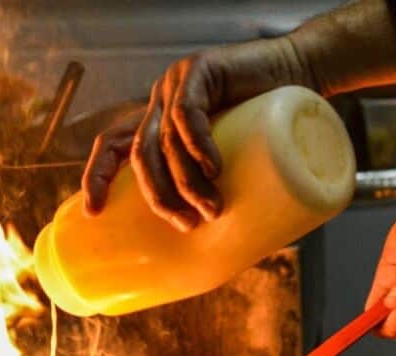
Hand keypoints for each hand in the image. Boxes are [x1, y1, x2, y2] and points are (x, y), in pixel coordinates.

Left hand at [81, 37, 311, 231]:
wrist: (302, 68)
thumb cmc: (270, 121)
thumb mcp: (235, 156)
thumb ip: (219, 184)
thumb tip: (224, 248)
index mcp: (157, 122)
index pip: (111, 145)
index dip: (97, 177)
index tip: (93, 213)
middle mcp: (159, 103)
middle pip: (140, 155)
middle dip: (158, 196)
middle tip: (186, 225)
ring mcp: (176, 84)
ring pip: (165, 141)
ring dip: (185, 181)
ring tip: (212, 209)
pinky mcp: (199, 70)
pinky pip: (187, 113)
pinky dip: (198, 144)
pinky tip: (214, 167)